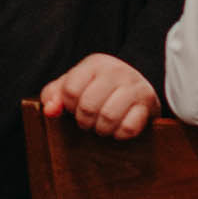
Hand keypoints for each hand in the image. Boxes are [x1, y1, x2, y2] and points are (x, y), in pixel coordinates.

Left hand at [39, 54, 158, 139]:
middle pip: (88, 106)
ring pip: (108, 118)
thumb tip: (49, 110)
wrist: (139, 80)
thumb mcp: (74, 83)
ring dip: (101, 129)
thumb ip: (54, 95)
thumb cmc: (99, 86)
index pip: (70, 90)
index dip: (68, 106)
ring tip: (102, 125)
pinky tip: (118, 128)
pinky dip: (119, 134)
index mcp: (94, 64)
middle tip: (88, 121)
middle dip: (84, 121)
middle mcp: (116, 72)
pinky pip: (128, 128)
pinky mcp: (148, 104)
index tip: (74, 108)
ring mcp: (134, 87)